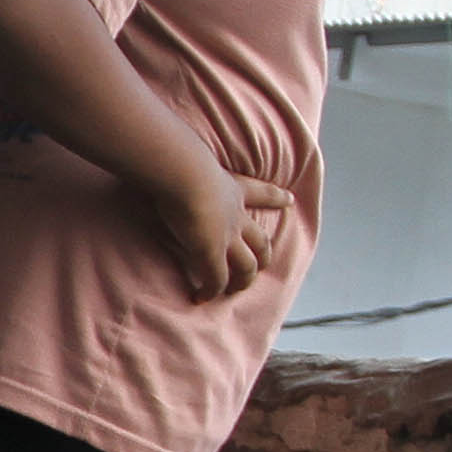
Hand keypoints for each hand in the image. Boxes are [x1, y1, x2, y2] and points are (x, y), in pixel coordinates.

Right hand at [142, 161, 296, 301]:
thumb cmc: (182, 161)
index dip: (276, 198)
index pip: (261, 192)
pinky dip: (210, 291)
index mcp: (233, 189)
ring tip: (233, 290)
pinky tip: (201, 297)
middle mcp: (235, 217)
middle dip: (263, 255)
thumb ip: (184, 162)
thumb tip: (161, 153)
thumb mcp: (191, 160)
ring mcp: (227, 238)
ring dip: (241, 281)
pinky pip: (215, 280)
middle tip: (263, 264)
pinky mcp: (211, 255)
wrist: (185, 174)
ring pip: (246, 267)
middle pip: (260, 241)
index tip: (289, 200)